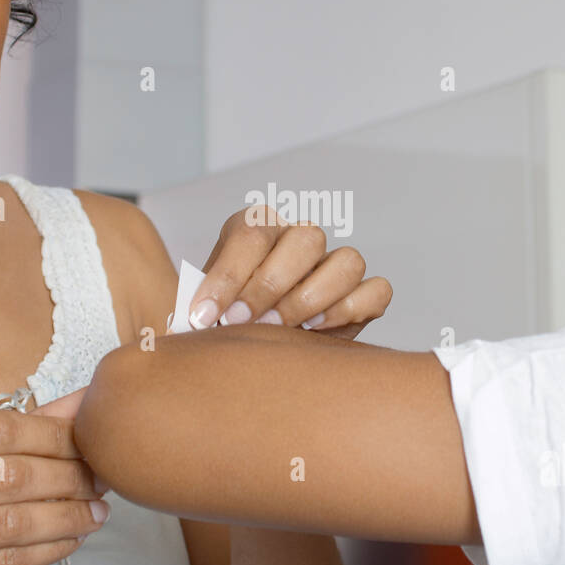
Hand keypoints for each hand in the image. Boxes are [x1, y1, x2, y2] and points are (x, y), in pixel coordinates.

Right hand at [0, 401, 107, 564]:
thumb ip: (19, 427)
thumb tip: (86, 402)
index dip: (52, 436)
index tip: (88, 443)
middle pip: (8, 475)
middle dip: (67, 477)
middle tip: (101, 478)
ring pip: (12, 522)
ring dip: (67, 516)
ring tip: (97, 511)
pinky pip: (7, 561)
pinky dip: (50, 548)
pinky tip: (73, 537)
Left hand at [187, 206, 391, 339]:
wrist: (243, 337)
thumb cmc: (219, 320)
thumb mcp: (199, 306)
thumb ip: (196, 308)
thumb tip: (188, 325)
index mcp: (256, 227)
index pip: (251, 234)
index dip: (227, 278)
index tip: (205, 317)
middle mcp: (299, 238)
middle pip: (307, 239)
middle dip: (270, 286)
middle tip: (242, 324)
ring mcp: (333, 263)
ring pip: (348, 261)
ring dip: (312, 299)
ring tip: (280, 332)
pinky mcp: (361, 294)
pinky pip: (376, 290)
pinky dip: (351, 311)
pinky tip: (316, 333)